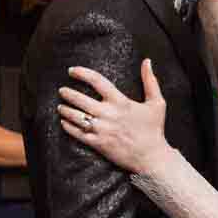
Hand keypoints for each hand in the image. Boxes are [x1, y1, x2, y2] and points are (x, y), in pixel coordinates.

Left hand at [59, 61, 171, 176]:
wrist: (151, 157)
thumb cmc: (154, 129)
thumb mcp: (157, 102)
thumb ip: (150, 81)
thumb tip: (147, 61)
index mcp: (120, 101)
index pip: (96, 81)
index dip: (81, 73)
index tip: (71, 71)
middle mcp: (108, 114)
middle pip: (80, 99)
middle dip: (68, 93)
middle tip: (62, 91)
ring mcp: (101, 129)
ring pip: (76, 116)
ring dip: (65, 110)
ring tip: (61, 106)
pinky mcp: (98, 143)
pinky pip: (77, 133)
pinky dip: (68, 127)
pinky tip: (64, 122)